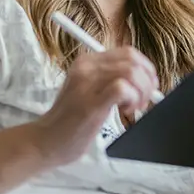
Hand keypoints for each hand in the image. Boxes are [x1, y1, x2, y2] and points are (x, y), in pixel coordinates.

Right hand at [33, 46, 158, 165]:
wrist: (46, 141)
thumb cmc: (71, 120)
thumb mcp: (90, 90)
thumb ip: (111, 80)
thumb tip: (145, 80)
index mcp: (87, 61)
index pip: (128, 53)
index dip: (146, 69)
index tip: (148, 87)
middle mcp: (86, 67)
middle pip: (132, 60)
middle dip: (147, 81)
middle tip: (142, 101)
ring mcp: (87, 83)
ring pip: (131, 72)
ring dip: (141, 91)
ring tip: (132, 108)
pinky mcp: (90, 102)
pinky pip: (123, 88)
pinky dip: (132, 99)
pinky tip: (125, 111)